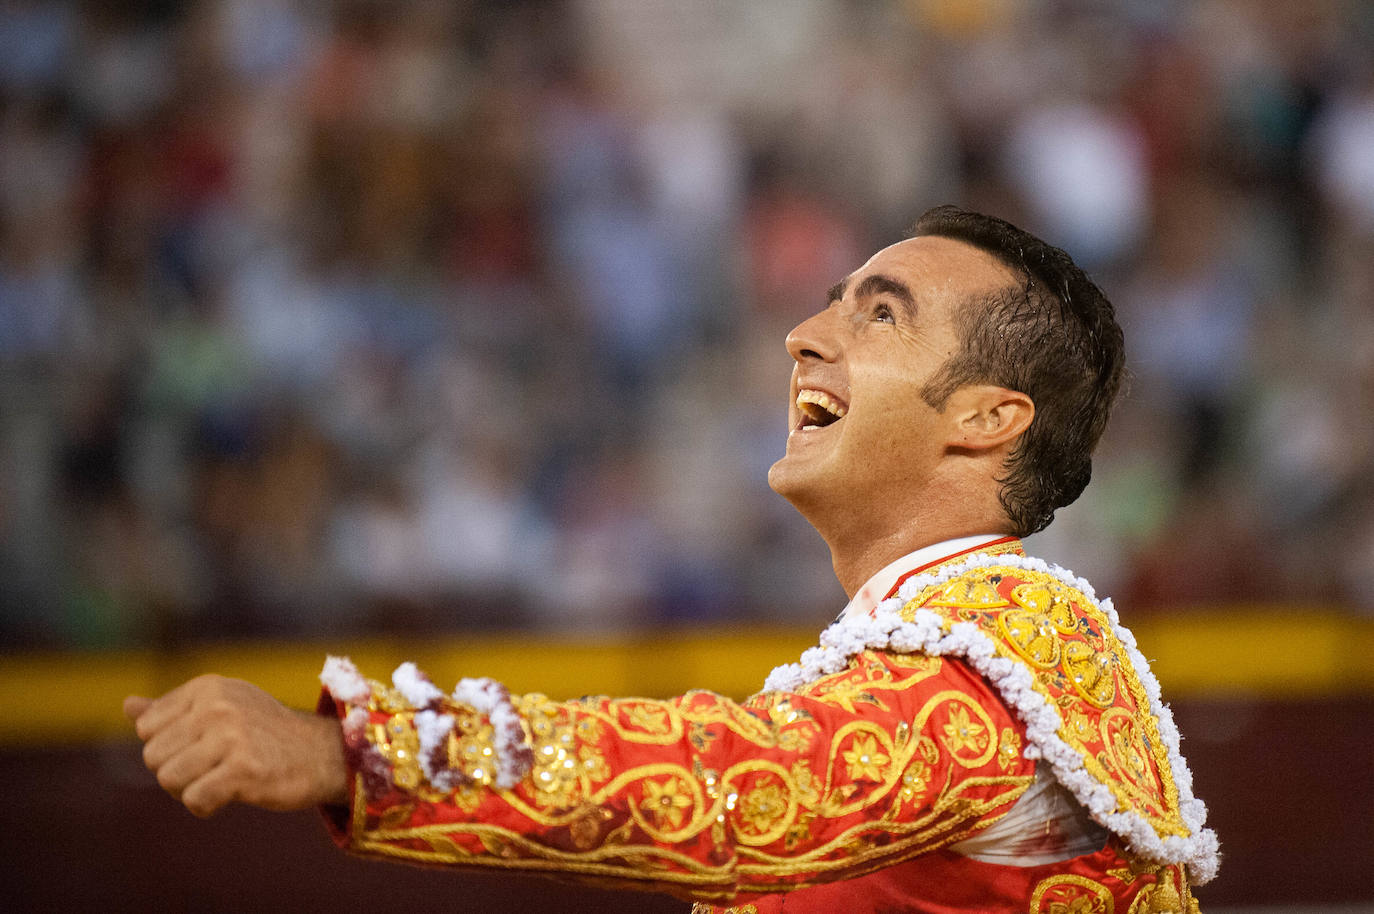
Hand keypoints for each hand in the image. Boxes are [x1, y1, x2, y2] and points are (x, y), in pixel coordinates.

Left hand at [124, 675, 348, 816]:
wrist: (323, 753)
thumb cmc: (265, 733)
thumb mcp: (222, 708)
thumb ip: (173, 710)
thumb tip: (127, 706)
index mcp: (208, 687)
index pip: (147, 727)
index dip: (169, 746)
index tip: (202, 746)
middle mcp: (217, 706)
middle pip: (153, 757)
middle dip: (177, 772)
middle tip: (213, 768)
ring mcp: (231, 736)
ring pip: (168, 779)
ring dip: (190, 790)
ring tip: (221, 780)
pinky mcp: (244, 769)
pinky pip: (194, 800)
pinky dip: (205, 806)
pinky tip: (229, 795)